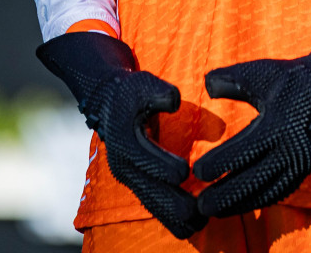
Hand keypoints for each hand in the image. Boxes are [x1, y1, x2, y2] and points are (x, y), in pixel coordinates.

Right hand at [36, 32, 203, 237]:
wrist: (109, 105)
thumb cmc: (133, 93)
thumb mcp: (144, 85)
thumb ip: (160, 93)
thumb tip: (174, 102)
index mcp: (125, 141)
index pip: (145, 158)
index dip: (164, 166)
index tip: (186, 172)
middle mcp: (125, 165)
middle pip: (150, 191)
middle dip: (175, 204)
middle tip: (200, 213)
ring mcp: (130, 178)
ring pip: (152, 204)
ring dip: (174, 217)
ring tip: (200, 225)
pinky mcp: (137, 183)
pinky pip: (153, 205)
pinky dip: (169, 217)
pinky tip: (189, 226)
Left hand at [191, 54, 310, 216]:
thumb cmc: (287, 79)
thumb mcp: (257, 73)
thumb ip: (228, 81)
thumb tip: (205, 86)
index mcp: (275, 125)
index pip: (242, 152)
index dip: (218, 165)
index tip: (196, 172)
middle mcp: (289, 149)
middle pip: (252, 181)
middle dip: (225, 196)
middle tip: (200, 206)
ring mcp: (299, 163)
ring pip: (266, 192)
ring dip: (239, 205)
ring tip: (215, 211)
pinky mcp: (304, 169)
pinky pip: (279, 192)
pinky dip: (258, 201)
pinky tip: (240, 205)